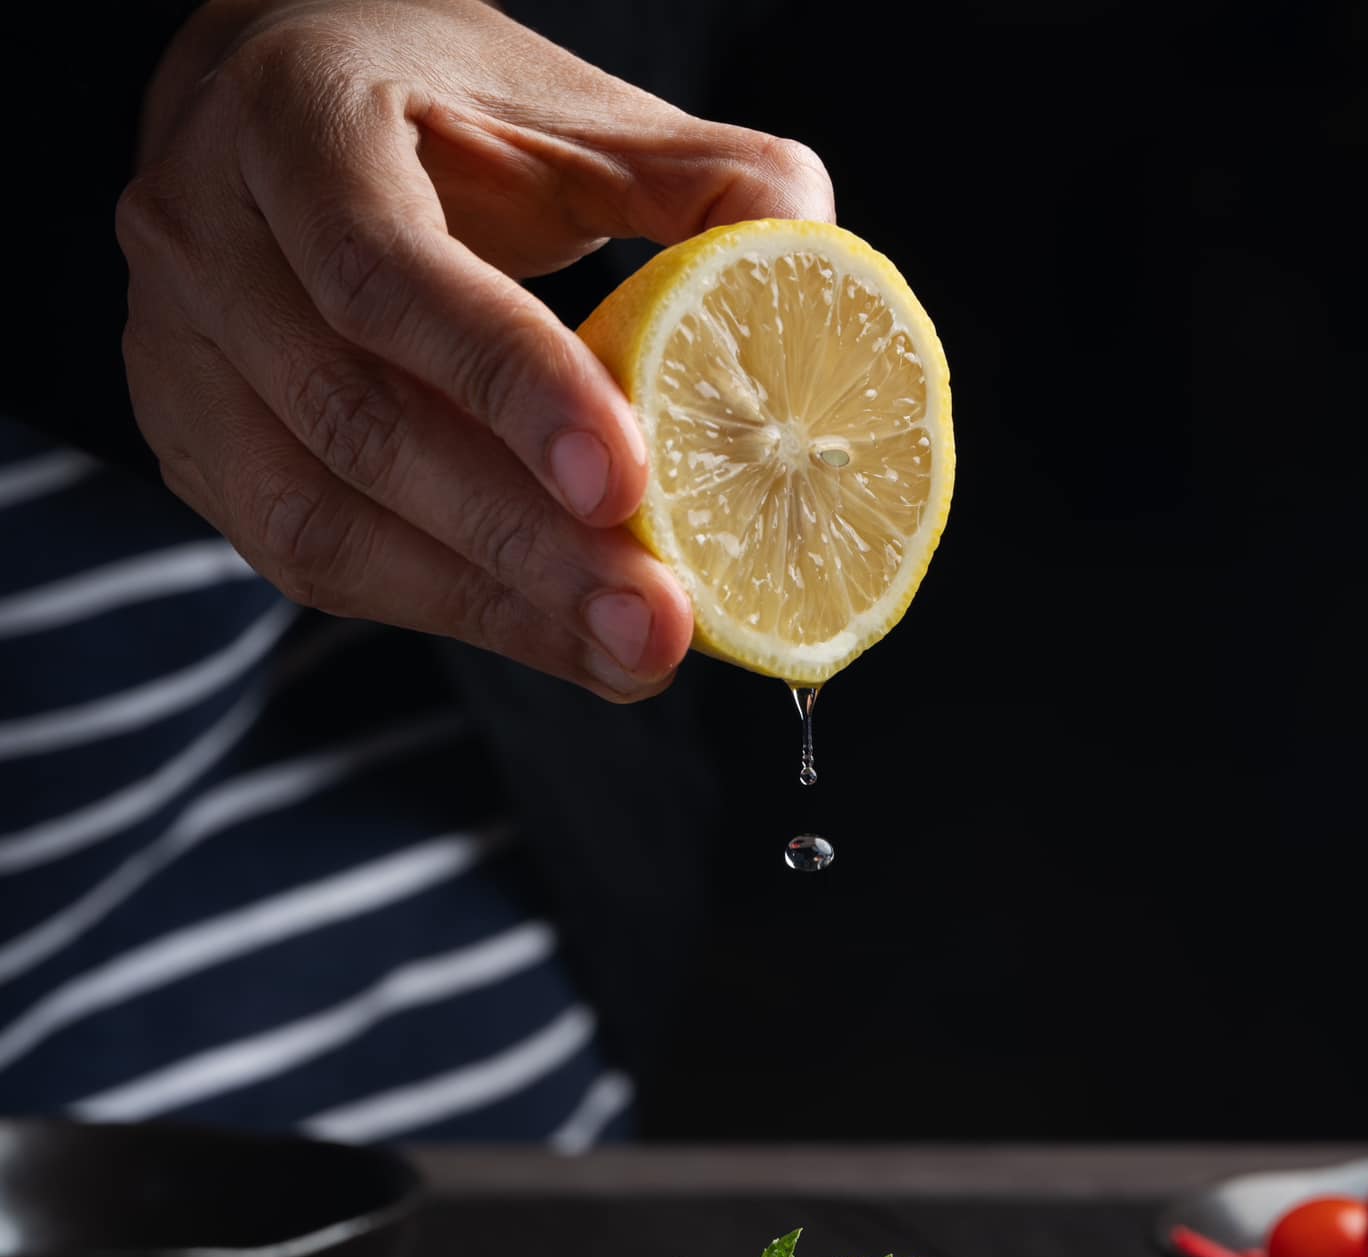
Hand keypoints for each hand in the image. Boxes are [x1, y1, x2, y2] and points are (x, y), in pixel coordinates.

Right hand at [116, 0, 832, 699]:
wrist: (281, 111)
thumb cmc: (444, 115)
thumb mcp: (570, 114)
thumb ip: (699, 181)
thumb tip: (812, 264)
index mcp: (293, 119)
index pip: (385, 273)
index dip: (509, 388)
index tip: (632, 488)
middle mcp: (203, 234)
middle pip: (355, 422)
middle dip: (520, 543)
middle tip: (655, 622)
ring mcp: (175, 350)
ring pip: (318, 521)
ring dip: (486, 607)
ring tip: (624, 652)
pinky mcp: (189, 446)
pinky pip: (307, 561)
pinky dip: (440, 608)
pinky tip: (548, 634)